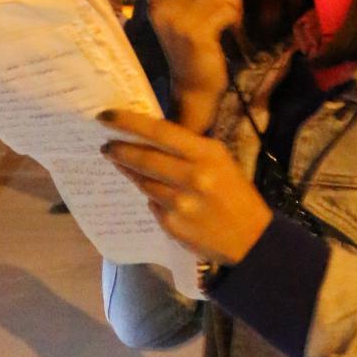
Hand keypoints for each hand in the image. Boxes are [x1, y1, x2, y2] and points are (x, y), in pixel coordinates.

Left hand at [100, 111, 271, 264]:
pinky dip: (148, 194)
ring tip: (120, 162)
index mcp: (206, 155)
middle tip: (106, 145)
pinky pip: (151, 202)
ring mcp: (179, 203)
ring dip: (128, 170)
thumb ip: (189, 149)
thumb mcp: (220, 161)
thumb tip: (149, 137)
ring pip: (142, 181)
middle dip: (119, 149)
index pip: (160, 132)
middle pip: (144, 158)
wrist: (250, 239)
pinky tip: (151, 190)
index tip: (106, 117)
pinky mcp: (171, 224)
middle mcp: (192, 177)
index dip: (129, 123)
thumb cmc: (235, 193)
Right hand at [149, 0, 242, 129]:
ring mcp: (177, 22)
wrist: (192, 86)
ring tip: (235, 8)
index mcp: (156, 0)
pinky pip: (224, 8)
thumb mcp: (183, 16)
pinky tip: (233, 24)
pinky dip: (235, 13)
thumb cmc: (192, 48)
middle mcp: (162, 8)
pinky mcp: (196, 35)